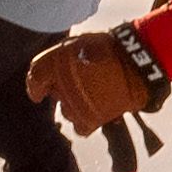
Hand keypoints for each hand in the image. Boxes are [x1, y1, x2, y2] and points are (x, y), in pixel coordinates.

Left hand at [26, 29, 167, 136]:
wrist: (136, 62)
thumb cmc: (110, 49)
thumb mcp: (80, 43)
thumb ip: (63, 57)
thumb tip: (52, 72)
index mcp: (55, 62)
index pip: (35, 77)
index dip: (35, 85)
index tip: (39, 91)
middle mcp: (61, 85)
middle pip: (53, 93)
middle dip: (60, 89)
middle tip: (78, 81)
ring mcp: (75, 104)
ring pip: (66, 110)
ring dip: (73, 104)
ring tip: (90, 94)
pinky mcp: (91, 119)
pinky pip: (80, 127)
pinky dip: (84, 121)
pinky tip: (93, 110)